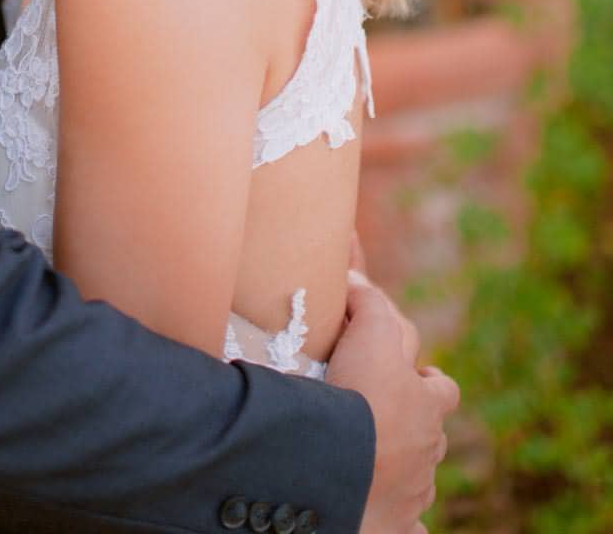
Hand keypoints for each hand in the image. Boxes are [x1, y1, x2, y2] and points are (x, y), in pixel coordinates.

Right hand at [327, 273, 458, 533]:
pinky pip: (410, 529)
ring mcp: (416, 490)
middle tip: (386, 419)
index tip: (414, 373)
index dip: (428, 378)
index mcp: (427, 405)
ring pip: (421, 479)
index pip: (442, 387)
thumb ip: (369, 303)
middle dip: (417, 427)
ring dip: (406, 470)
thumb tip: (358, 279)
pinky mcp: (397, 525)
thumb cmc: (362, 395)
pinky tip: (387, 514)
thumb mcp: (369, 331)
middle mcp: (429, 448)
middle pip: (434, 435)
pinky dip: (404, 523)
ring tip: (374, 460)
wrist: (345, 464)